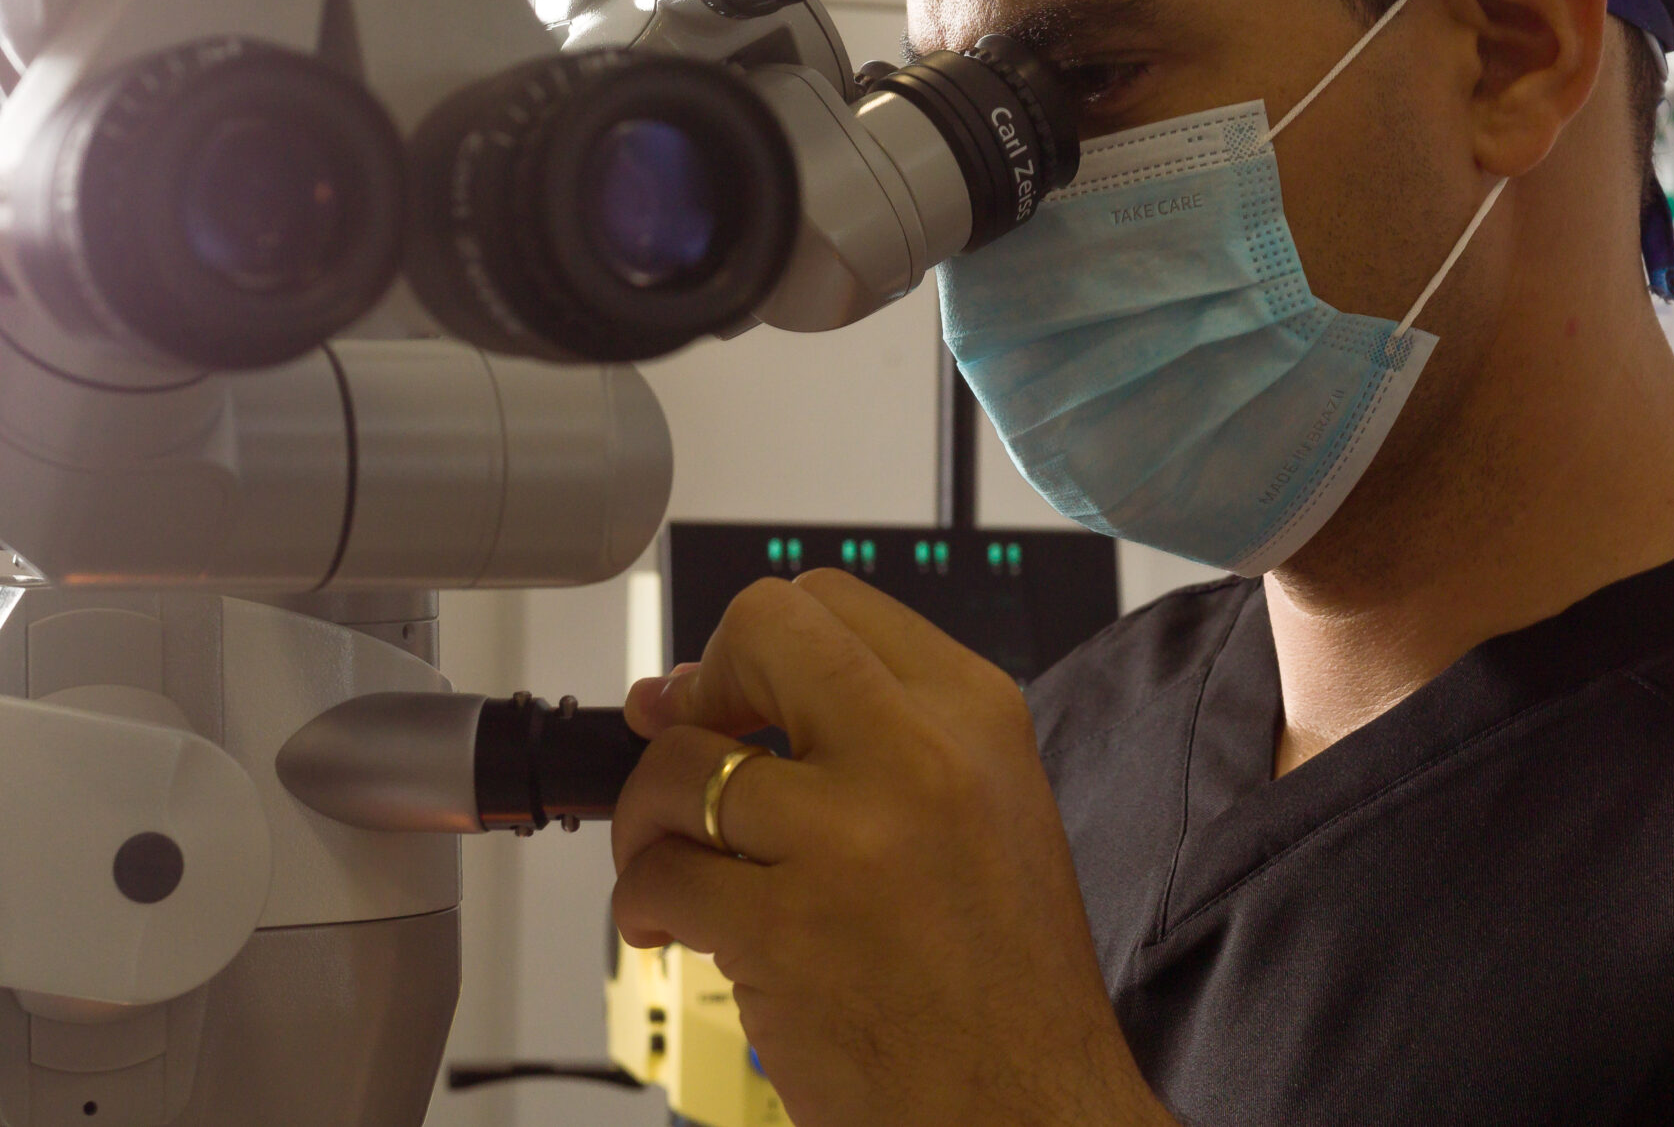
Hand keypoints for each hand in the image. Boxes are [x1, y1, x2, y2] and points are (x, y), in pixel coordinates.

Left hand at [612, 569, 1171, 1126]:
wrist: (1028, 1112)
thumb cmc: (999, 983)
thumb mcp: (979, 811)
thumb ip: (860, 737)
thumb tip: (689, 692)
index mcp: (974, 715)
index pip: (830, 599)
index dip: (758, 646)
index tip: (741, 702)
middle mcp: (920, 756)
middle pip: (758, 633)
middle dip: (703, 691)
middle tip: (701, 758)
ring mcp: (850, 840)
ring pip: (681, 763)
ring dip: (650, 818)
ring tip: (680, 868)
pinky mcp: (785, 929)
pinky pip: (658, 872)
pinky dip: (645, 901)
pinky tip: (681, 930)